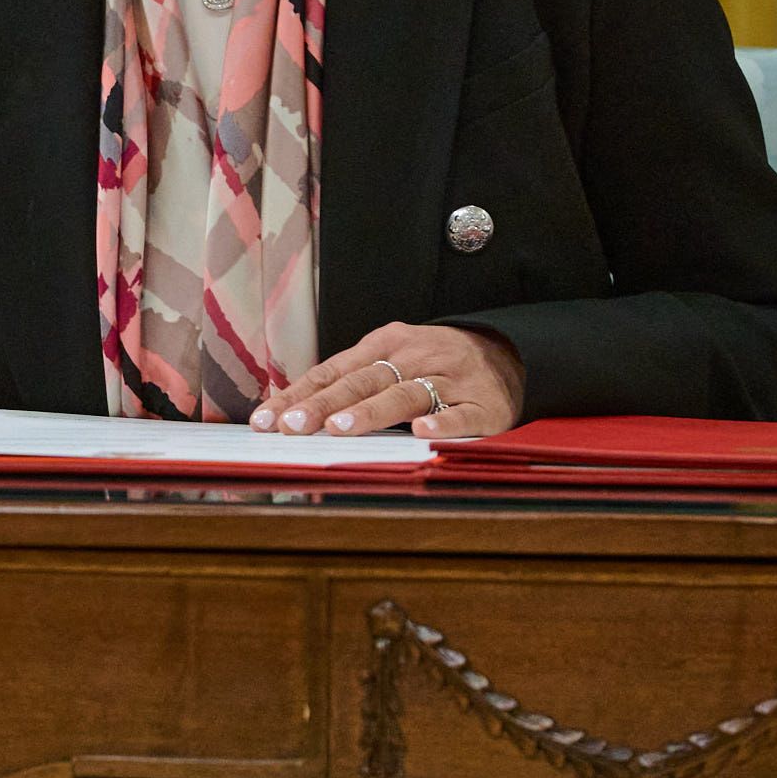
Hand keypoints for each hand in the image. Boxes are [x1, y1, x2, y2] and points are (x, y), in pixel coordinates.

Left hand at [251, 323, 524, 439]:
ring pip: (405, 394)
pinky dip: (442, 422)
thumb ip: (347, 381)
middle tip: (292, 426)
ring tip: (340, 428)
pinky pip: (461, 414)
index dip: (299, 395)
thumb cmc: (435, 363)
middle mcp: (415, 358)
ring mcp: (450, 380)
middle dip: (324, 405)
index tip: (266, 419)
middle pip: (362, 381)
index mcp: (386, 345)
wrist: (510, 353)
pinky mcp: (484, 405)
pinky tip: (421, 432)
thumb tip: (287, 409)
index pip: (333, 372)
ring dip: (371, 412)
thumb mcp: (391, 359)